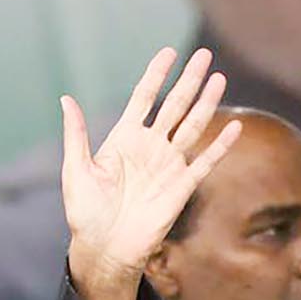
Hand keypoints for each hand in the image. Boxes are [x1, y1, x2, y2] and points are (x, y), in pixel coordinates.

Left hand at [61, 48, 239, 296]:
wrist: (104, 247)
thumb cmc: (85, 211)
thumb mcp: (76, 168)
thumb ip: (76, 133)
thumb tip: (66, 98)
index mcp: (124, 138)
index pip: (145, 98)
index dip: (156, 75)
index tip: (169, 52)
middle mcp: (150, 147)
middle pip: (175, 105)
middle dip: (189, 80)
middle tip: (203, 54)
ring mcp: (168, 165)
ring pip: (193, 126)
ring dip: (207, 103)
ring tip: (219, 78)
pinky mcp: (181, 187)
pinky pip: (204, 162)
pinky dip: (220, 145)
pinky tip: (234, 127)